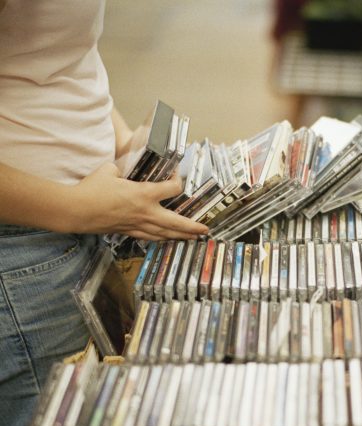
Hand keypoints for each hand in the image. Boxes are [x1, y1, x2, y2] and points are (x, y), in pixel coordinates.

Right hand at [71, 163, 208, 240]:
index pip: (172, 189)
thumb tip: (126, 169)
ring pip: (164, 234)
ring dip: (180, 236)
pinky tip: (166, 240)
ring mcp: (137, 224)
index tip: (177, 174)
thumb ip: (124, 169)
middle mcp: (145, 212)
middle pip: (175, 222)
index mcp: (143, 194)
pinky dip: (161, 239)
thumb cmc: (92, 188)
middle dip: (192, 227)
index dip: (178, 179)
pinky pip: (149, 237)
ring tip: (192, 239)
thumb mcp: (111, 170)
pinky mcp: (128, 231)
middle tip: (205, 231)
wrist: (76, 210)